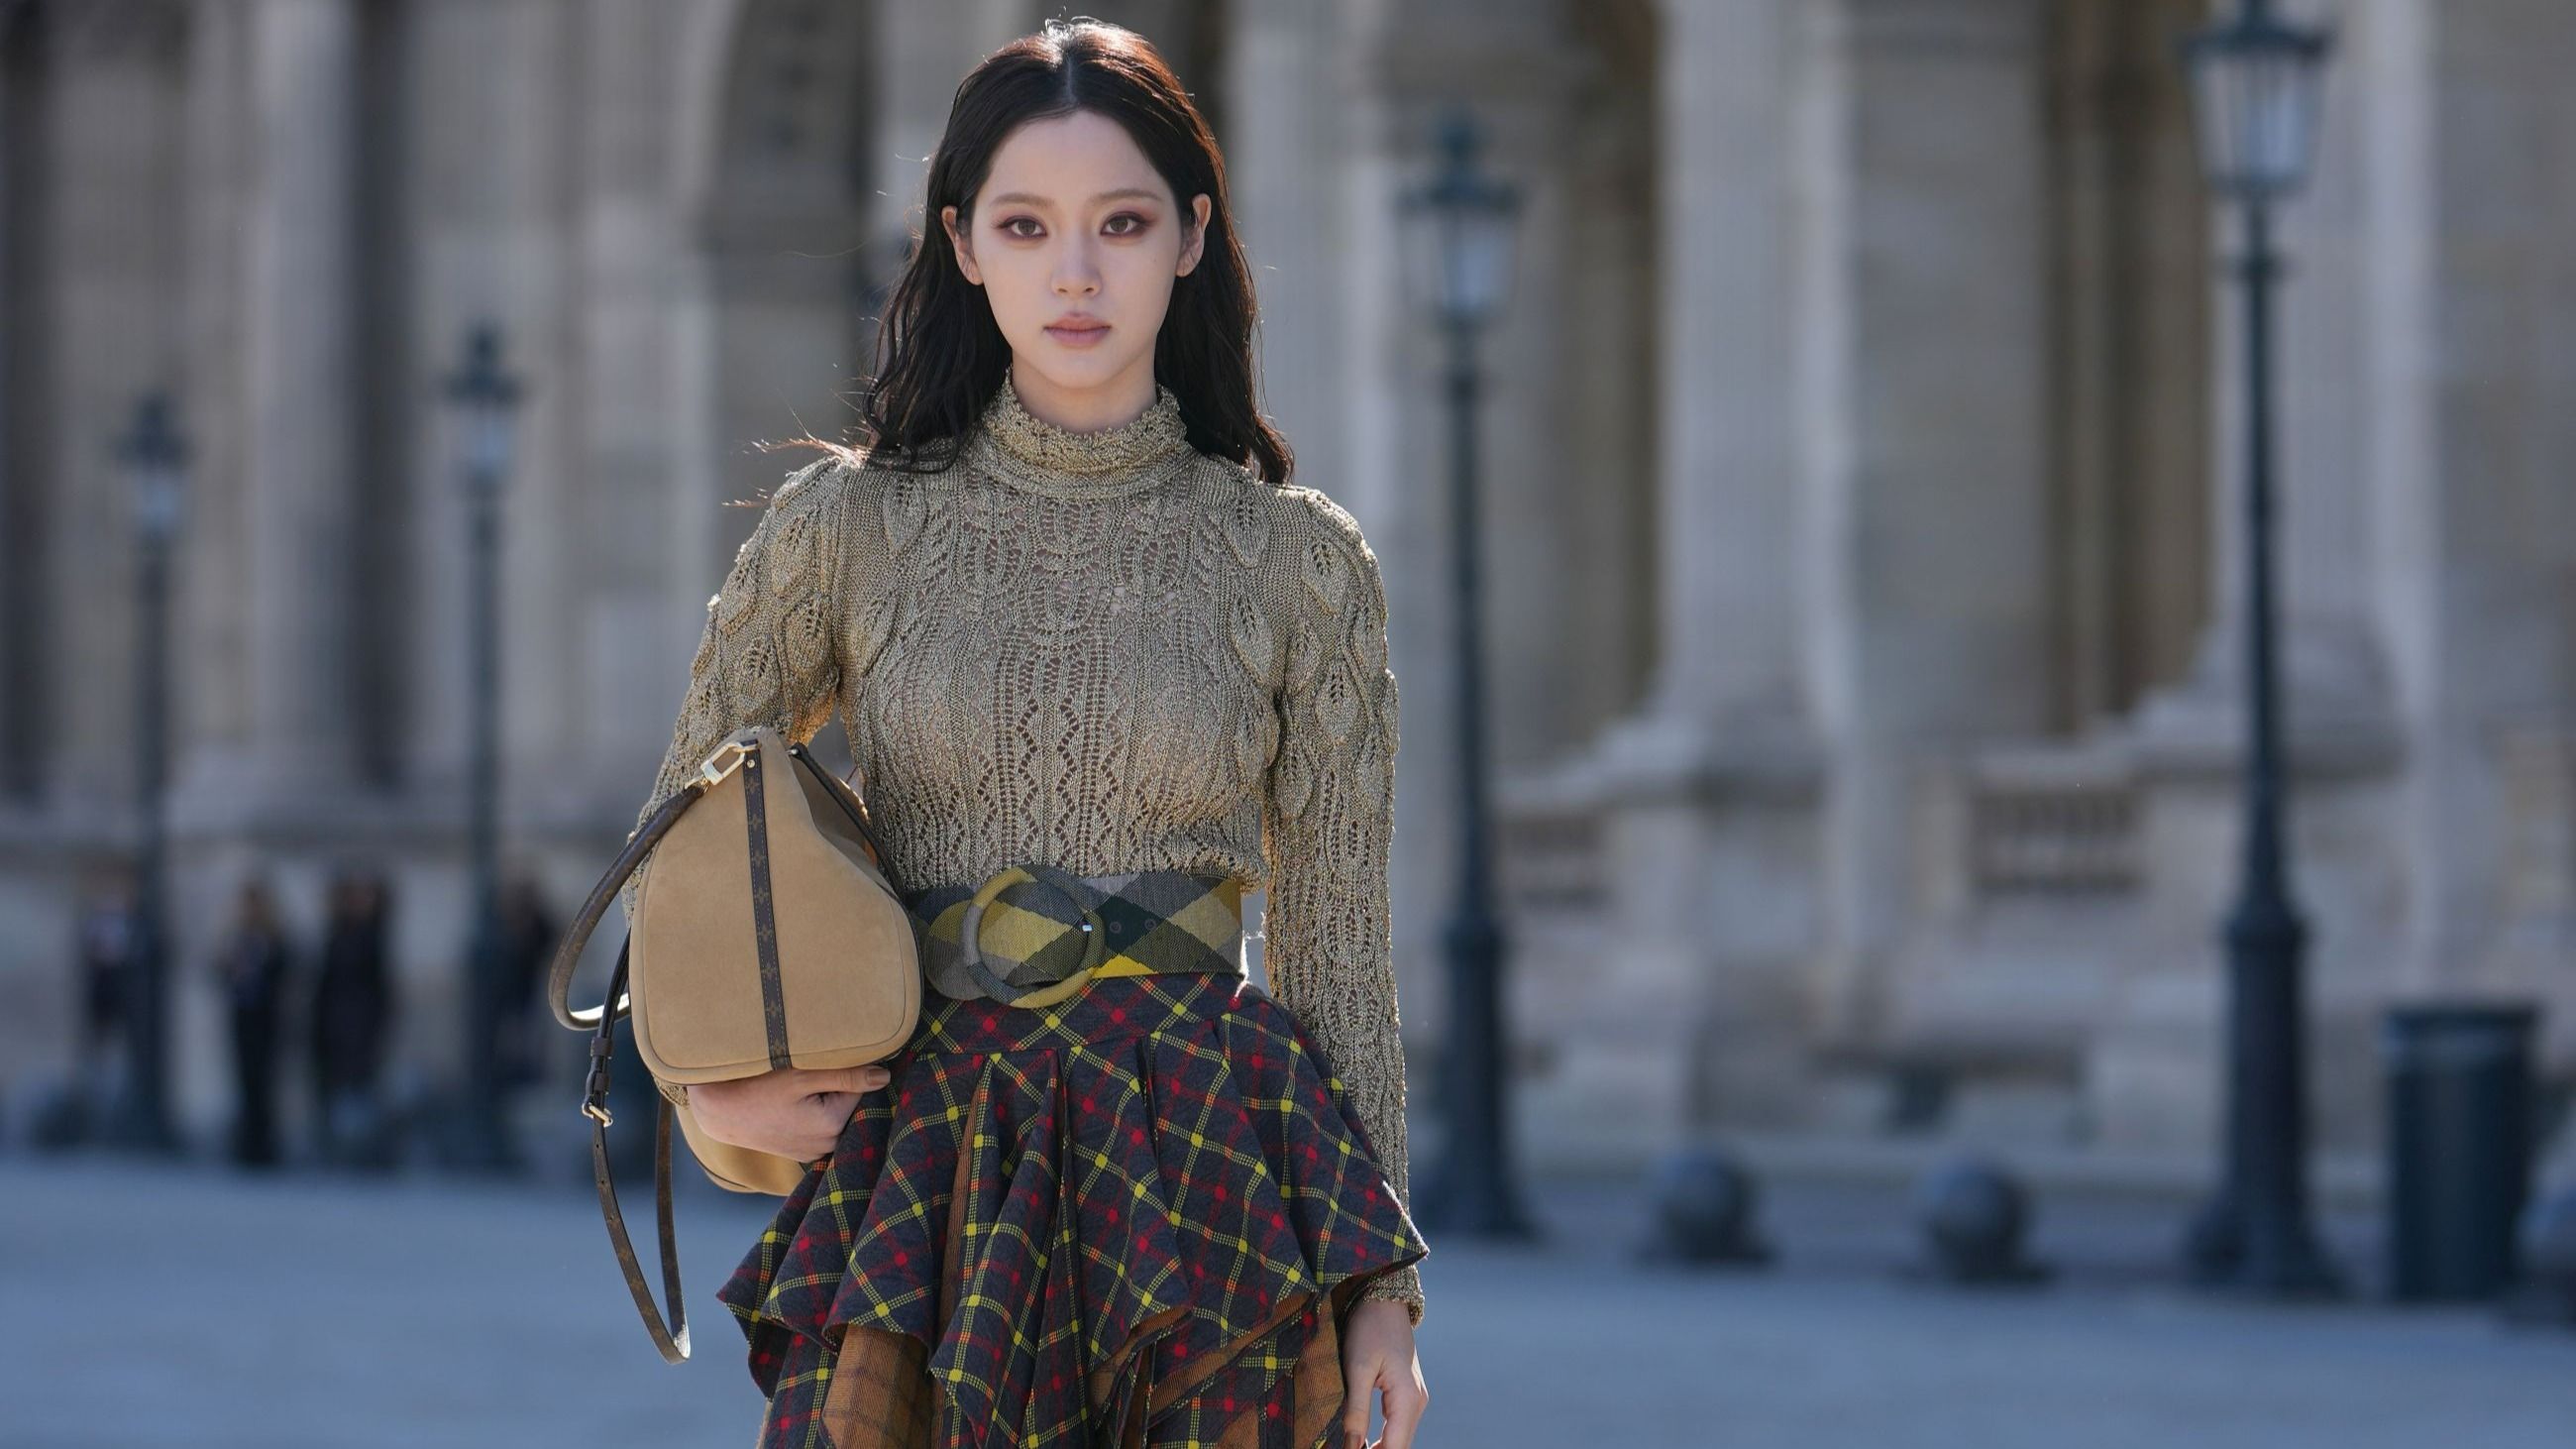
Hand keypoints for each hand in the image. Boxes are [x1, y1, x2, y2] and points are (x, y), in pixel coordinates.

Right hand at [685, 1063, 892, 1162]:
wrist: (720, 1111)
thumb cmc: (758, 1088)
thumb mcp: (802, 1075)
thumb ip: (846, 1075)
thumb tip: (884, 1077)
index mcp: (832, 1125)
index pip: (861, 1090)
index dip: (848, 1072)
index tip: (826, 1063)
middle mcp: (827, 1145)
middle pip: (850, 1106)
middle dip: (840, 1089)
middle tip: (810, 1075)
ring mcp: (814, 1152)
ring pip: (837, 1118)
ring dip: (827, 1102)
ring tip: (800, 1091)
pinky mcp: (803, 1153)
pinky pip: (822, 1130)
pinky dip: (816, 1116)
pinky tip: (795, 1105)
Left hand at [1339, 1297, 1426, 1448]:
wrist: (1384, 1300)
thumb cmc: (1369, 1329)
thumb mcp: (1358, 1369)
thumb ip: (1357, 1410)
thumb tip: (1352, 1447)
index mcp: (1407, 1399)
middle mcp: (1417, 1403)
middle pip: (1399, 1447)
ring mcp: (1414, 1399)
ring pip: (1398, 1439)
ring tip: (1349, 1447)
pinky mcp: (1406, 1394)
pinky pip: (1397, 1426)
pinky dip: (1381, 1439)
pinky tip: (1360, 1441)